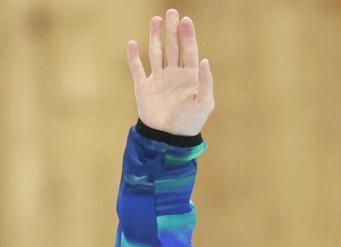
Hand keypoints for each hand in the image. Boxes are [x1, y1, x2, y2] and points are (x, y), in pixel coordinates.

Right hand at [127, 9, 213, 136]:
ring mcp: (158, 79)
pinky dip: (134, 57)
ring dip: (155, 37)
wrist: (170, 138)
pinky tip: (133, 44)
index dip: (188, 36)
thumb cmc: (191, 122)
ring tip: (156, 20)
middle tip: (172, 12)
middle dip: (172, 30)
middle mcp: (174, 75)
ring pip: (156, 53)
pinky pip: (137, 69)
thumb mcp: (205, 104)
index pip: (189, 52)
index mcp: (190, 78)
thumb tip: (204, 60)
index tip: (186, 20)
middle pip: (173, 47)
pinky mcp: (144, 87)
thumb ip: (206, 82)